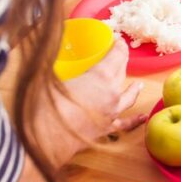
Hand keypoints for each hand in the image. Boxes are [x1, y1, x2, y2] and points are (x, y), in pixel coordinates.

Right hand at [47, 40, 146, 160]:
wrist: (43, 142)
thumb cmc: (43, 107)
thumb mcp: (46, 78)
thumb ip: (48, 64)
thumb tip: (37, 48)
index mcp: (100, 77)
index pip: (116, 56)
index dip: (118, 46)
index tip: (116, 39)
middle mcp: (111, 94)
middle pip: (121, 73)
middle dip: (121, 62)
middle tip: (118, 55)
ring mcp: (111, 114)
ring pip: (127, 97)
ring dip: (133, 89)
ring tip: (139, 85)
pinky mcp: (105, 130)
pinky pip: (124, 124)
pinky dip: (134, 121)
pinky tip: (143, 118)